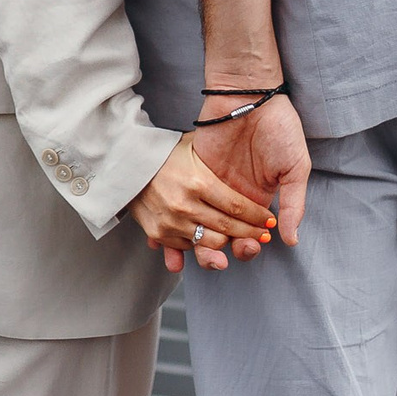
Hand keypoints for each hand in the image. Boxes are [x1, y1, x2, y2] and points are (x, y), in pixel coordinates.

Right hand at [127, 134, 276, 272]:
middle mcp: (185, 205)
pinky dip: (201, 244)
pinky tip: (212, 238)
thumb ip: (217, 157)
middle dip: (251, 234)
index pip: (237, 207)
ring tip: (241, 239)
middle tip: (263, 234)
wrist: (126, 163)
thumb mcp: (193, 148)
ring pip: (211, 243)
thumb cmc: (165, 153)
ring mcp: (171, 222)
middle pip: (228, 228)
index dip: (258, 217)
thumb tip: (246, 159)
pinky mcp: (158, 233)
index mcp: (198, 181)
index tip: (270, 220)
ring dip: (229, 243)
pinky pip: (188, 247)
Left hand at [188, 92, 309, 249]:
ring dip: (200, 240)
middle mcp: (232, 198)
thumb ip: (294, 204)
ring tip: (205, 245)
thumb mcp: (295, 168)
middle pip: (222, 235)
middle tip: (228, 247)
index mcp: (257, 201)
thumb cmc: (279, 128)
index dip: (248, 247)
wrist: (251, 94)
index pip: (248, 236)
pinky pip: (184, 200)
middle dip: (224, 249)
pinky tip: (181, 229)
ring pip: (200, 224)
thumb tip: (291, 240)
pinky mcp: (193, 172)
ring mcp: (211, 186)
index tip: (251, 246)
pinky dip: (180, 218)